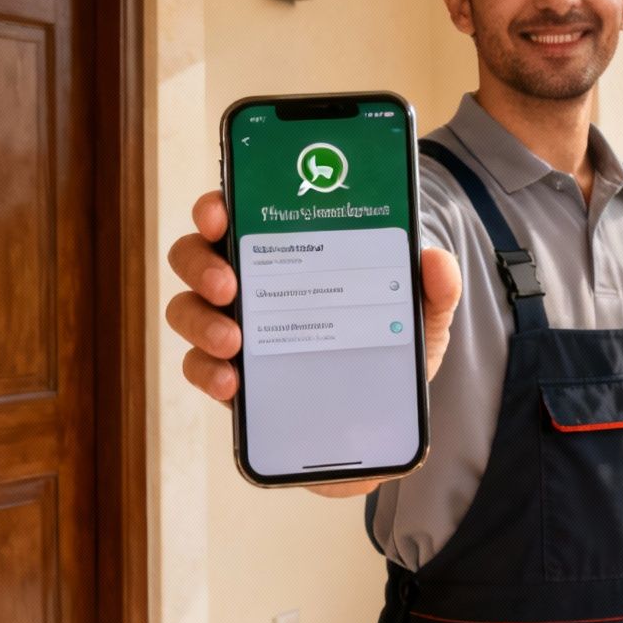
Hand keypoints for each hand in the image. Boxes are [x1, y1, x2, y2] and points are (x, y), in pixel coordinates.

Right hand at [164, 191, 461, 487]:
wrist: (385, 416)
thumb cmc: (391, 344)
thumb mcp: (422, 314)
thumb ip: (435, 287)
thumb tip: (435, 260)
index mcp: (288, 251)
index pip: (237, 213)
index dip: (217, 206)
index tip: (220, 214)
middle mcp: (250, 283)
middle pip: (195, 256)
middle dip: (202, 264)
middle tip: (228, 285)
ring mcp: (234, 330)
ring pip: (187, 310)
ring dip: (200, 322)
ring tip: (233, 341)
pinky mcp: (232, 379)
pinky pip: (199, 368)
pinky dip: (207, 373)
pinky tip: (232, 383)